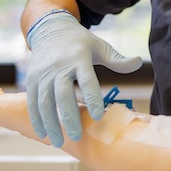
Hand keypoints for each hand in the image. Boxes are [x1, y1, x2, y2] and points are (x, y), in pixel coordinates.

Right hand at [26, 10, 142, 147]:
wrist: (50, 29)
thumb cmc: (80, 42)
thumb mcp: (100, 46)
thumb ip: (117, 59)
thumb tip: (139, 63)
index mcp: (79, 58)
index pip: (87, 80)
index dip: (92, 98)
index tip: (97, 116)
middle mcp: (59, 66)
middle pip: (62, 94)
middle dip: (69, 116)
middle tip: (78, 135)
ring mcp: (43, 73)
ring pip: (44, 101)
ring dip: (50, 123)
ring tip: (59, 141)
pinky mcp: (31, 79)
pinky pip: (32, 102)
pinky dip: (36, 118)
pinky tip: (43, 133)